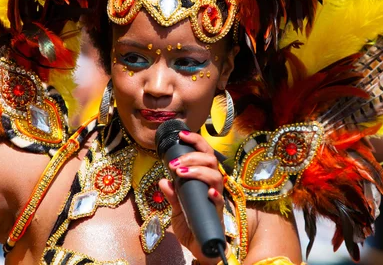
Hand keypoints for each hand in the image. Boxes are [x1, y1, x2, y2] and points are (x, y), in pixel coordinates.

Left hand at [158, 130, 225, 264]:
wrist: (200, 247)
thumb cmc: (191, 225)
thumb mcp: (176, 209)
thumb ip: (172, 195)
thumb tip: (163, 180)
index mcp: (204, 179)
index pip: (204, 154)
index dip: (196, 142)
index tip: (182, 135)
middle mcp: (213, 185)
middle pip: (211, 160)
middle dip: (192, 156)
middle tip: (174, 163)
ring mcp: (216, 198)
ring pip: (216, 176)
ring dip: (198, 171)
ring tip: (181, 173)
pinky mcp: (217, 213)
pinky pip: (219, 200)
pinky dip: (214, 194)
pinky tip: (207, 193)